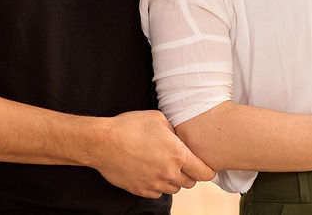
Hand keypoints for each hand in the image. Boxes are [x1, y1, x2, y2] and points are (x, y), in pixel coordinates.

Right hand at [93, 110, 214, 197]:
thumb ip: (175, 131)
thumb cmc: (130, 126)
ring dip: (173, 180)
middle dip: (190, 174)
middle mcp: (168, 173)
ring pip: (174, 189)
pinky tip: (151, 172)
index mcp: (177, 155)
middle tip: (182, 163)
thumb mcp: (158, 119)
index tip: (207, 168)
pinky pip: (157, 193)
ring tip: (164, 165)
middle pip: (190, 183)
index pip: (203, 172)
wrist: (103, 142)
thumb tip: (181, 138)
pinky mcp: (140, 190)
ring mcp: (154, 184)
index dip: (208, 170)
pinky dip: (158, 185)